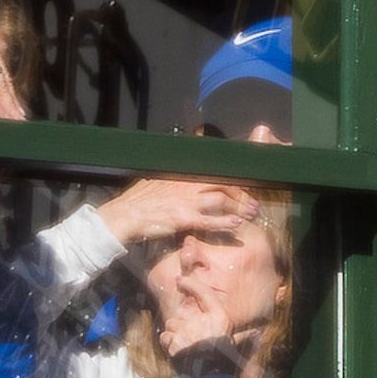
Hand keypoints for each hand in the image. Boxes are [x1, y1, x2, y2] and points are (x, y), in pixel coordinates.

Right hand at [94, 179, 255, 248]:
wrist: (123, 216)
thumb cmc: (138, 200)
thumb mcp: (157, 178)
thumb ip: (176, 171)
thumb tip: (189, 153)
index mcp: (182, 176)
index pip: (215, 172)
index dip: (234, 179)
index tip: (245, 185)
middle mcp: (186, 185)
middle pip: (223, 184)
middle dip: (242, 193)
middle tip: (253, 203)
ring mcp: (185, 201)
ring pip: (221, 200)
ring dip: (240, 207)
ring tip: (251, 214)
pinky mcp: (182, 218)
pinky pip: (209, 220)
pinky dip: (225, 222)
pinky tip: (236, 224)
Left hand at [156, 276, 239, 364]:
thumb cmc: (222, 360)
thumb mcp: (231, 340)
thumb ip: (228, 326)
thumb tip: (249, 315)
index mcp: (220, 320)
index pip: (205, 294)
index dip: (191, 284)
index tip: (179, 279)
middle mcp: (204, 323)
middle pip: (181, 314)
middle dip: (180, 324)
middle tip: (190, 339)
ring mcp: (189, 333)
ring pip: (171, 324)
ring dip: (173, 334)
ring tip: (185, 346)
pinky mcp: (176, 344)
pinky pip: (164, 337)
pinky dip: (167, 343)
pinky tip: (177, 351)